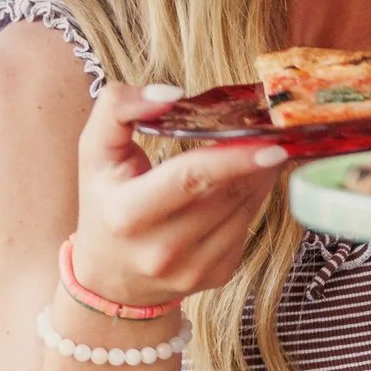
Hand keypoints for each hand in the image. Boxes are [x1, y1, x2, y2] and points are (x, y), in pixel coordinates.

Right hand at [68, 84, 289, 308]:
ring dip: (260, 176)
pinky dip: (253, 198)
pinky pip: (247, 226)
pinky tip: (247, 181)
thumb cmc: (105, 201)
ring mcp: (193, 268)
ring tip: (263, 150)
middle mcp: (161, 249)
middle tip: (275, 132)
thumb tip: (170, 93)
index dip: (235, 158)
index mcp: (127, 214)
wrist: (111, 277)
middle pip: (227, 193)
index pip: (191, 178)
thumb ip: (117, 110)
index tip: (271, 142)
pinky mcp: (217, 275)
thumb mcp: (94, 152)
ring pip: (245, 209)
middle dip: (256, 160)